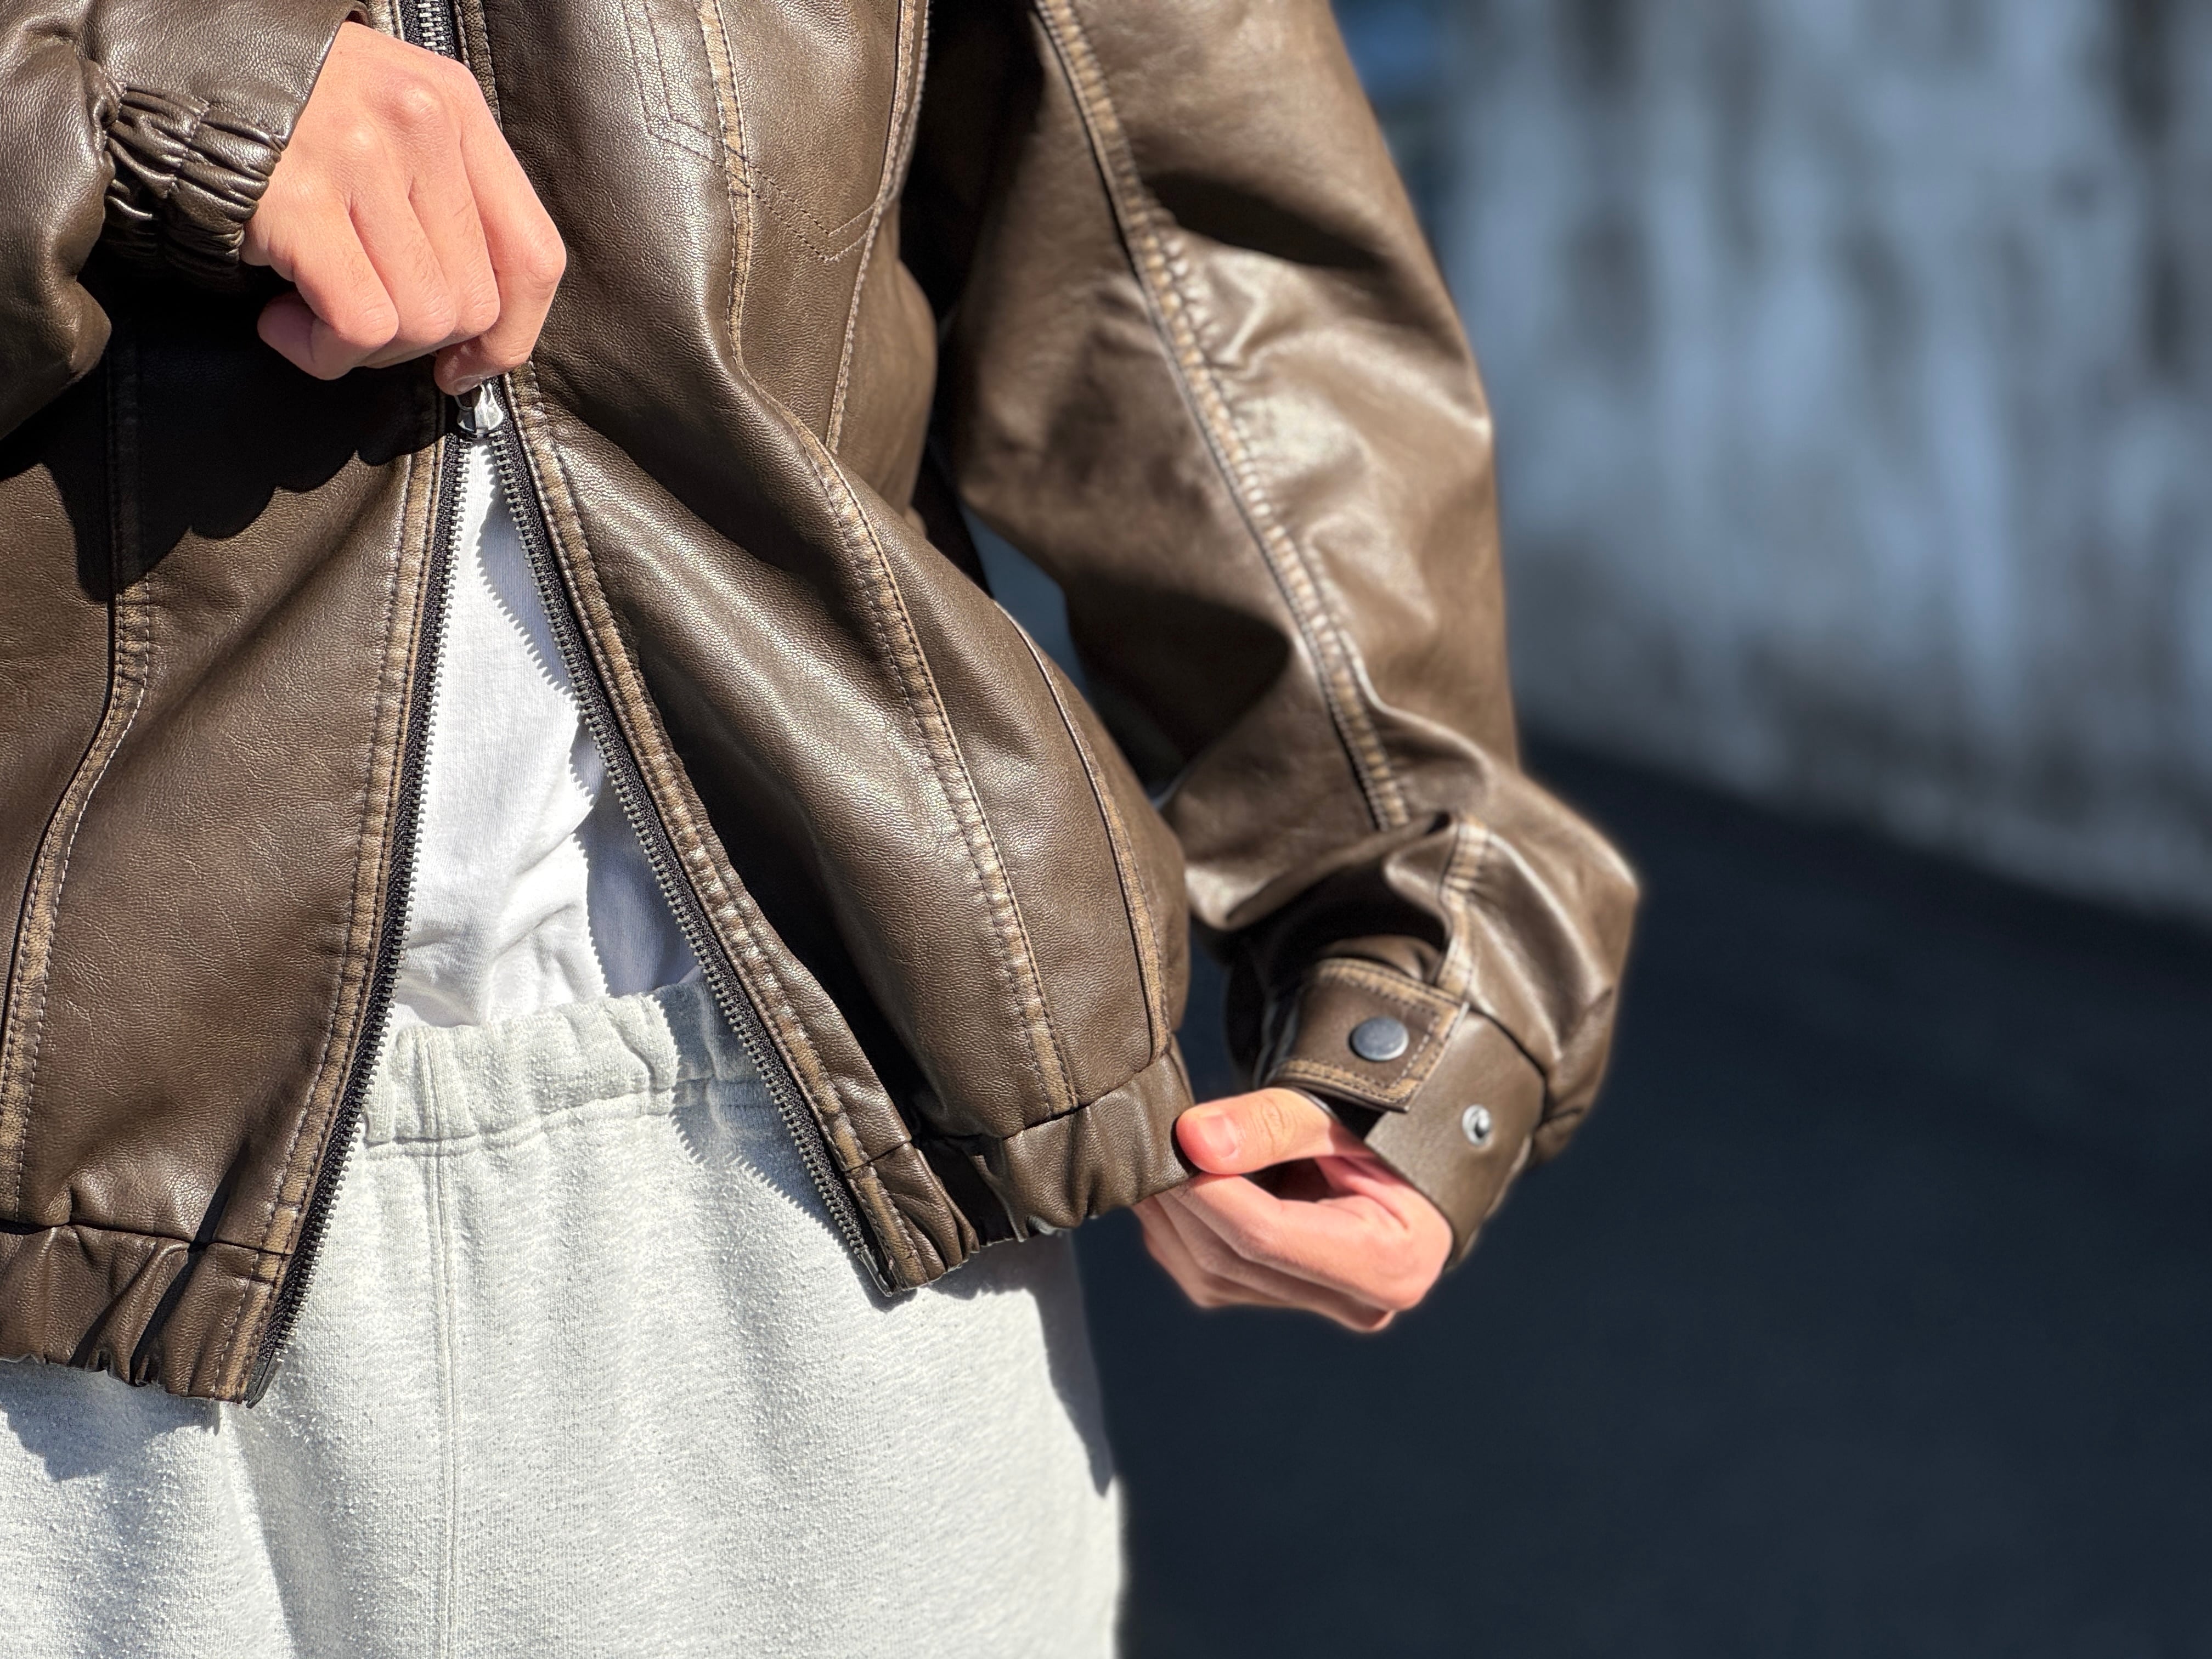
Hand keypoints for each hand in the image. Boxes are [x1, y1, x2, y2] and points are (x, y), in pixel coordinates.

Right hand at [242, 22, 564, 392]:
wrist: (160, 75)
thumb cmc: (281, 119)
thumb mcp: (389, 127)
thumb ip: (445, 203)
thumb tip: (482, 333)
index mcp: (456, 106)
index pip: (535, 253)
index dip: (511, 335)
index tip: (468, 365)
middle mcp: (421, 123)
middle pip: (476, 302)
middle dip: (416, 342)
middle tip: (354, 321)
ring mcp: (362, 158)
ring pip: (424, 320)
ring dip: (365, 349)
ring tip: (310, 314)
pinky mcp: (301, 201)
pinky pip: (361, 324)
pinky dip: (325, 351)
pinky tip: (283, 323)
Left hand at [1136, 1088, 1451, 1331]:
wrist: (1400, 1156)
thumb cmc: (1383, 1130)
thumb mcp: (1339, 1114)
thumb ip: (1271, 1124)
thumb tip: (1194, 1139)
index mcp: (1389, 1263)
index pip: (1268, 1237)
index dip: (1206, 1191)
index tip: (1168, 1141)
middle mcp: (1357, 1303)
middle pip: (1232, 1259)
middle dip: (1178, 1199)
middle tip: (1147, 1138)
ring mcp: (1316, 1307)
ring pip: (1209, 1274)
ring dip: (1169, 1214)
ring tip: (1157, 1152)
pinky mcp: (1283, 1299)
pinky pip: (1207, 1273)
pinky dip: (1178, 1227)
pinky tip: (1174, 1184)